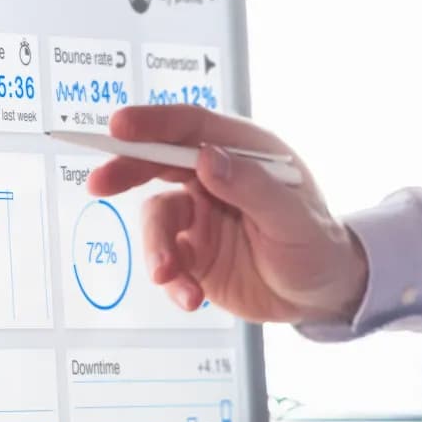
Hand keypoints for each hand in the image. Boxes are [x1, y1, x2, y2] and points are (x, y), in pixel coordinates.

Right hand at [85, 106, 368, 323]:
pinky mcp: (194, 253)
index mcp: (244, 153)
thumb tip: (207, 158)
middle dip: (126, 171)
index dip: (153, 123)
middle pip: (159, 162)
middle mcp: (216, 178)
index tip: (119, 127)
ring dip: (156, 249)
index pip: (191, 126)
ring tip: (168, 277)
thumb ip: (251, 187)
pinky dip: (172, 281)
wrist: (321, 296)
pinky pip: (167, 261)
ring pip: (158, 220)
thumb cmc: (317, 246)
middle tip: (99, 184)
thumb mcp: (292, 218)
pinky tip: (190, 298)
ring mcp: (201, 216)